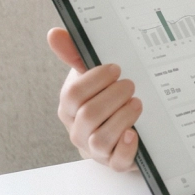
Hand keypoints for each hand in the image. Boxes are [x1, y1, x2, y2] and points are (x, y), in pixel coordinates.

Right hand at [49, 28, 140, 170]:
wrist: (120, 128)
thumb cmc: (104, 97)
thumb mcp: (91, 75)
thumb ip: (76, 55)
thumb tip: (56, 33)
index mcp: (70, 107)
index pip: (74, 94)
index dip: (97, 79)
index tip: (117, 67)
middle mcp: (78, 129)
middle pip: (89, 115)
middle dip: (114, 96)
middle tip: (132, 84)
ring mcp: (95, 148)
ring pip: (102, 138)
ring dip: (123, 117)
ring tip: (138, 103)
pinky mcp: (115, 161)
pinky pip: (117, 161)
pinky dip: (127, 148)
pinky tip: (136, 133)